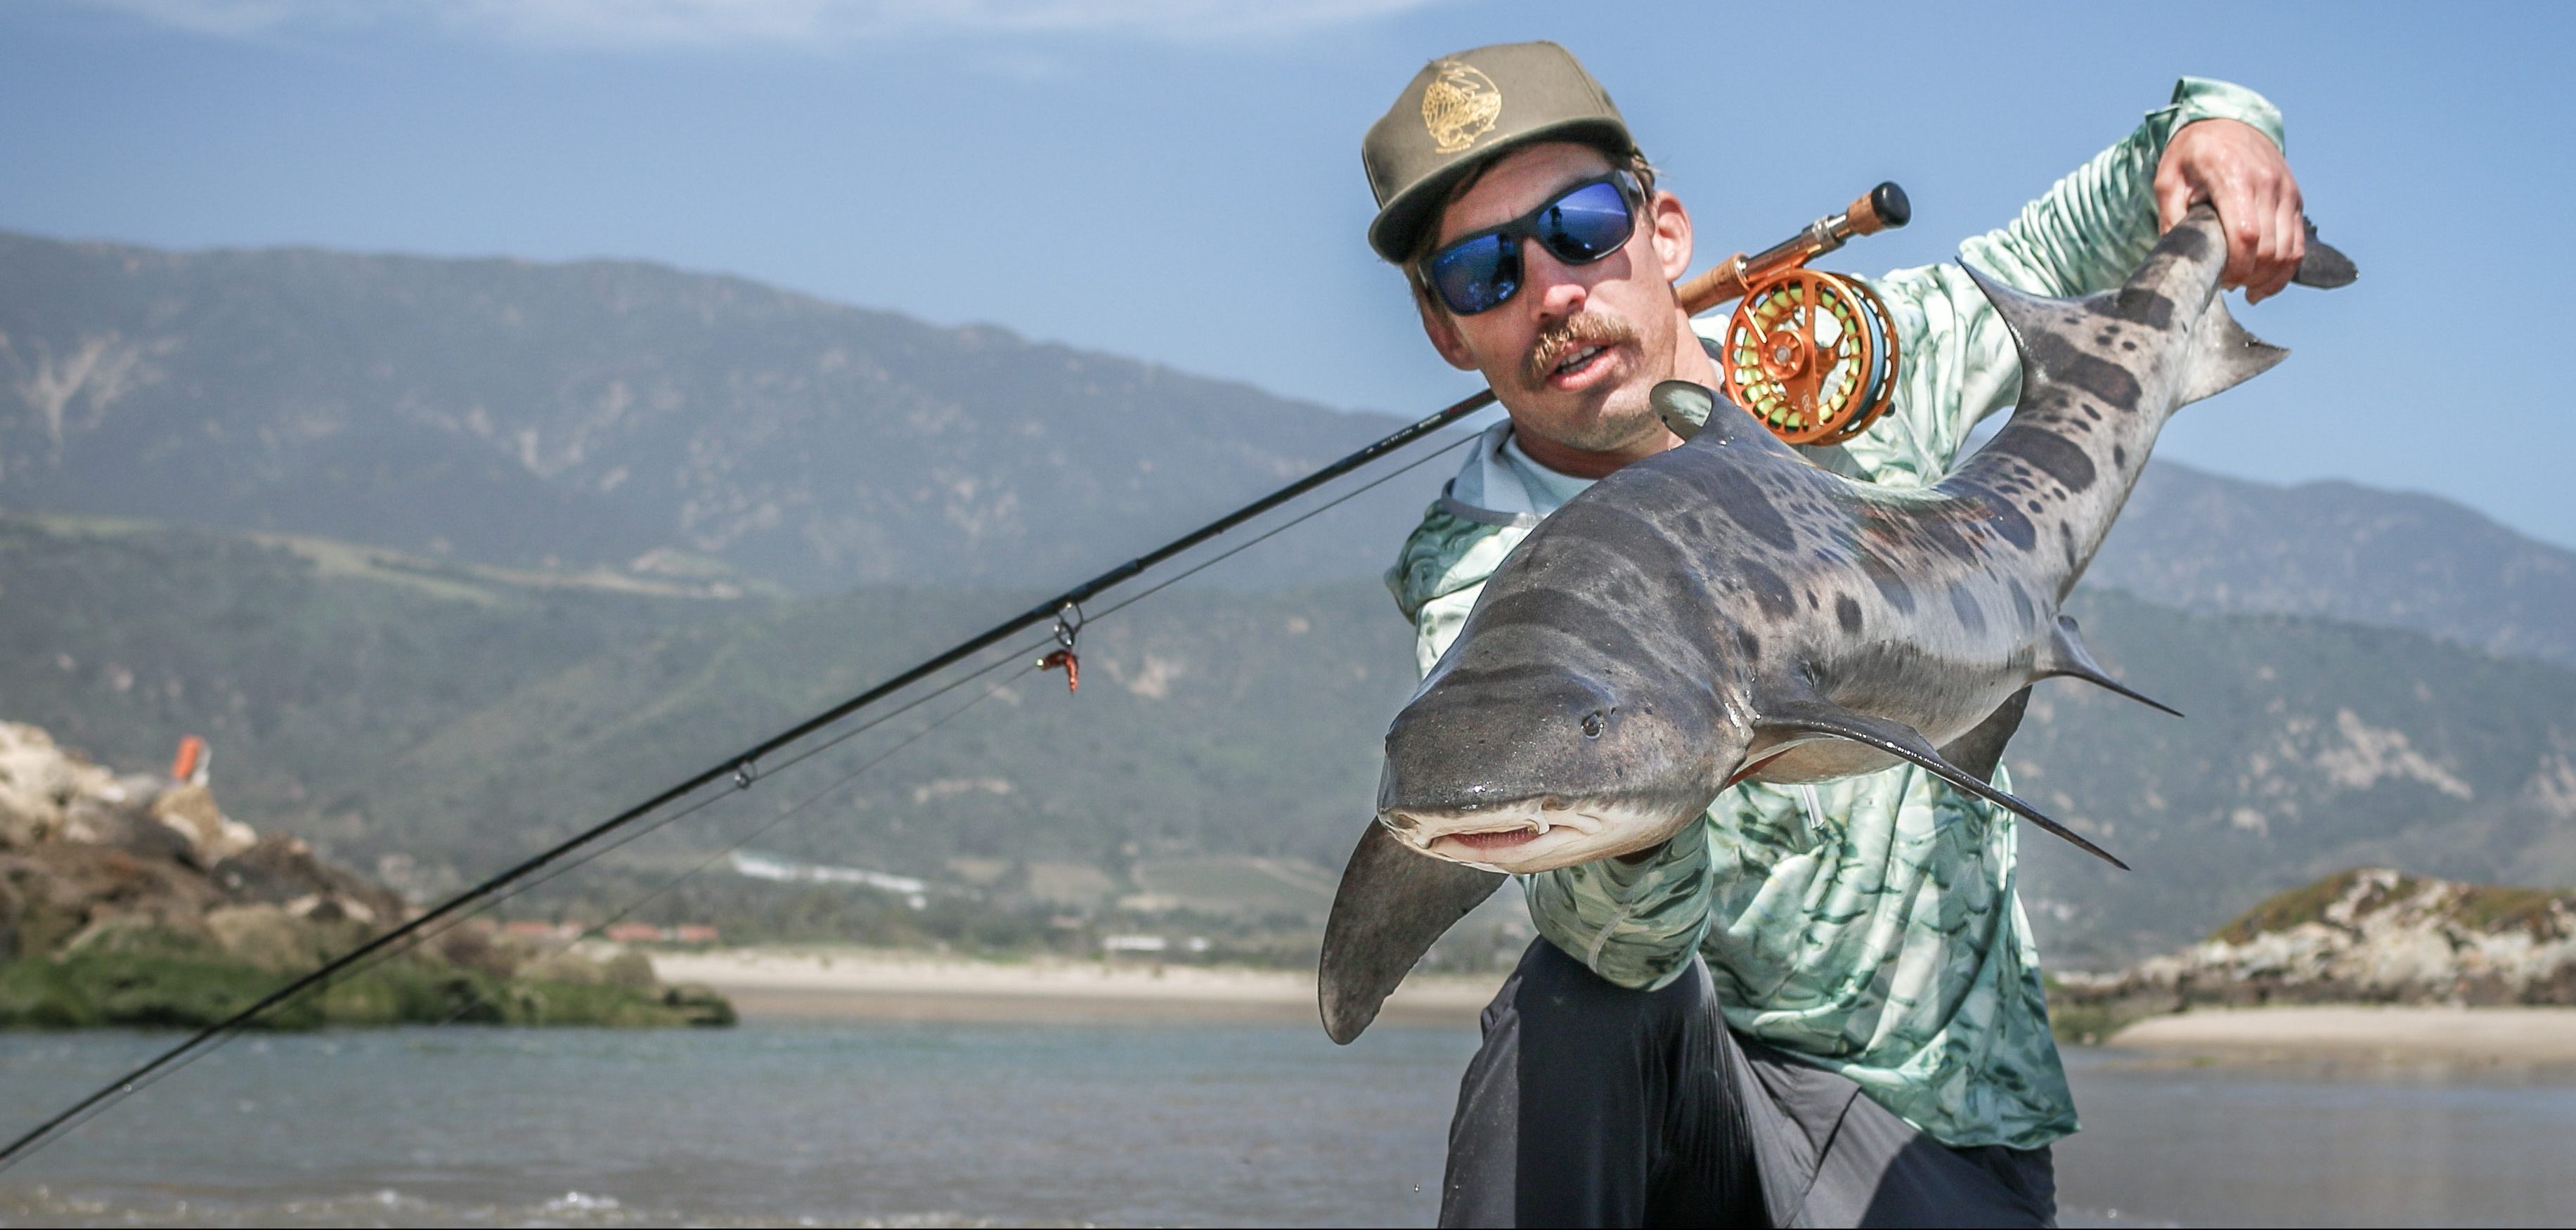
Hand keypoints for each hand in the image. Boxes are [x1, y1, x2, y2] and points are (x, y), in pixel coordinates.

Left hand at [2154, 118, 2304, 302]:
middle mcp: (2267, 183)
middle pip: (2269, 249)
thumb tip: (2179, 257)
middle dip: (2248, 276)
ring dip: (2267, 278)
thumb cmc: (2192, 154)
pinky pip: (2299, 245)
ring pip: (2289, 251)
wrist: (2227, 121)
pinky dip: (2284, 270)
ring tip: (2243, 286)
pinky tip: (2262, 284)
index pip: (2246, 235)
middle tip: (2225, 283)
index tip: (2220, 279)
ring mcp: (2286, 191)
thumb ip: (2171, 217)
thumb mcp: (2168, 180)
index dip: (2236, 267)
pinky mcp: (2295, 199)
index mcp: (2233, 177)